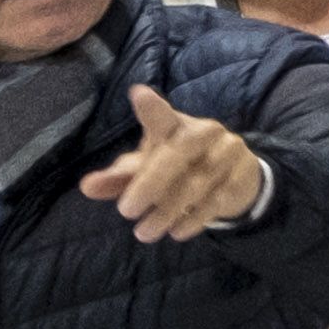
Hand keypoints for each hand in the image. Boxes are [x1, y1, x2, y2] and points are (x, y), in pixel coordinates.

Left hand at [85, 80, 270, 241]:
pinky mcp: (242, 176)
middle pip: (178, 153)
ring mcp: (227, 153)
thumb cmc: (181, 168)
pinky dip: (194, 219)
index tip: (139, 95)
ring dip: (167, 211)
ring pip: (196, 182)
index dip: (152, 108)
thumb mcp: (149, 168)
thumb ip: (119, 177)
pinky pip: (217, 199)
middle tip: (125, 211)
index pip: (162, 116)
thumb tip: (86, 187)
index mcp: (176, 125)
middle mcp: (204, 132)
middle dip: (150, 182)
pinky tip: (176, 232)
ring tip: (144, 233)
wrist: (236, 179)